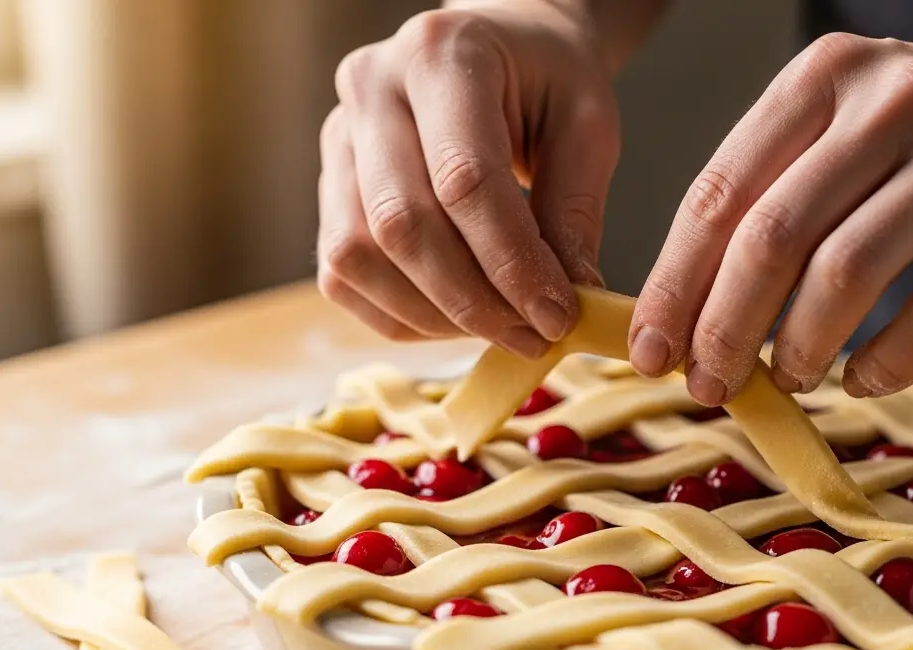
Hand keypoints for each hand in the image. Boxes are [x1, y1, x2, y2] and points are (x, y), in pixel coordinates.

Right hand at [318, 2, 619, 356]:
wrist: (496, 51)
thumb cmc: (545, 81)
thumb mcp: (585, 124)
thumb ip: (573, 210)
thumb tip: (567, 297)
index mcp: (441, 55)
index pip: (464, 180)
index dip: (511, 262)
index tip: (557, 316)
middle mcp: (370, 89)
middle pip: (402, 225)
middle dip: (473, 301)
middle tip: (534, 337)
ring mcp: (337, 139)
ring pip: (359, 258)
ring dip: (434, 316)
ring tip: (502, 329)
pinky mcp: (326, 187)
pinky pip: (343, 276)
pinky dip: (401, 315)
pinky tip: (457, 319)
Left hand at [629, 31, 912, 402]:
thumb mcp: (848, 131)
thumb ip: (773, 197)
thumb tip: (684, 310)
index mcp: (822, 80)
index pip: (719, 192)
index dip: (674, 283)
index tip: (649, 351)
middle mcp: (888, 102)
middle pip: (772, 236)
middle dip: (723, 327)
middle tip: (706, 386)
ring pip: (848, 272)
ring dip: (800, 346)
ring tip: (783, 380)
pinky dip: (889, 361)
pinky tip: (862, 380)